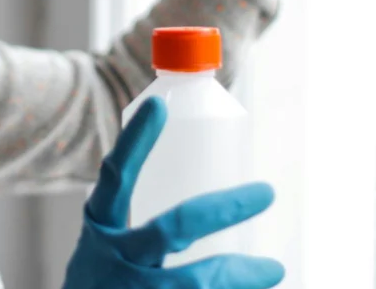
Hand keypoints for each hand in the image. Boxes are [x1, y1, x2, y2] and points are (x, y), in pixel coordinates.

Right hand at [62, 97, 283, 288]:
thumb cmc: (103, 283)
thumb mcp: (105, 246)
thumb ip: (141, 226)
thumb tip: (207, 204)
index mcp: (101, 226)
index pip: (116, 176)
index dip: (134, 141)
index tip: (158, 105)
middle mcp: (115, 257)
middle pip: (173, 227)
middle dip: (223, 209)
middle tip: (266, 192)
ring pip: (194, 281)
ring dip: (239, 275)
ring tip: (273, 267)